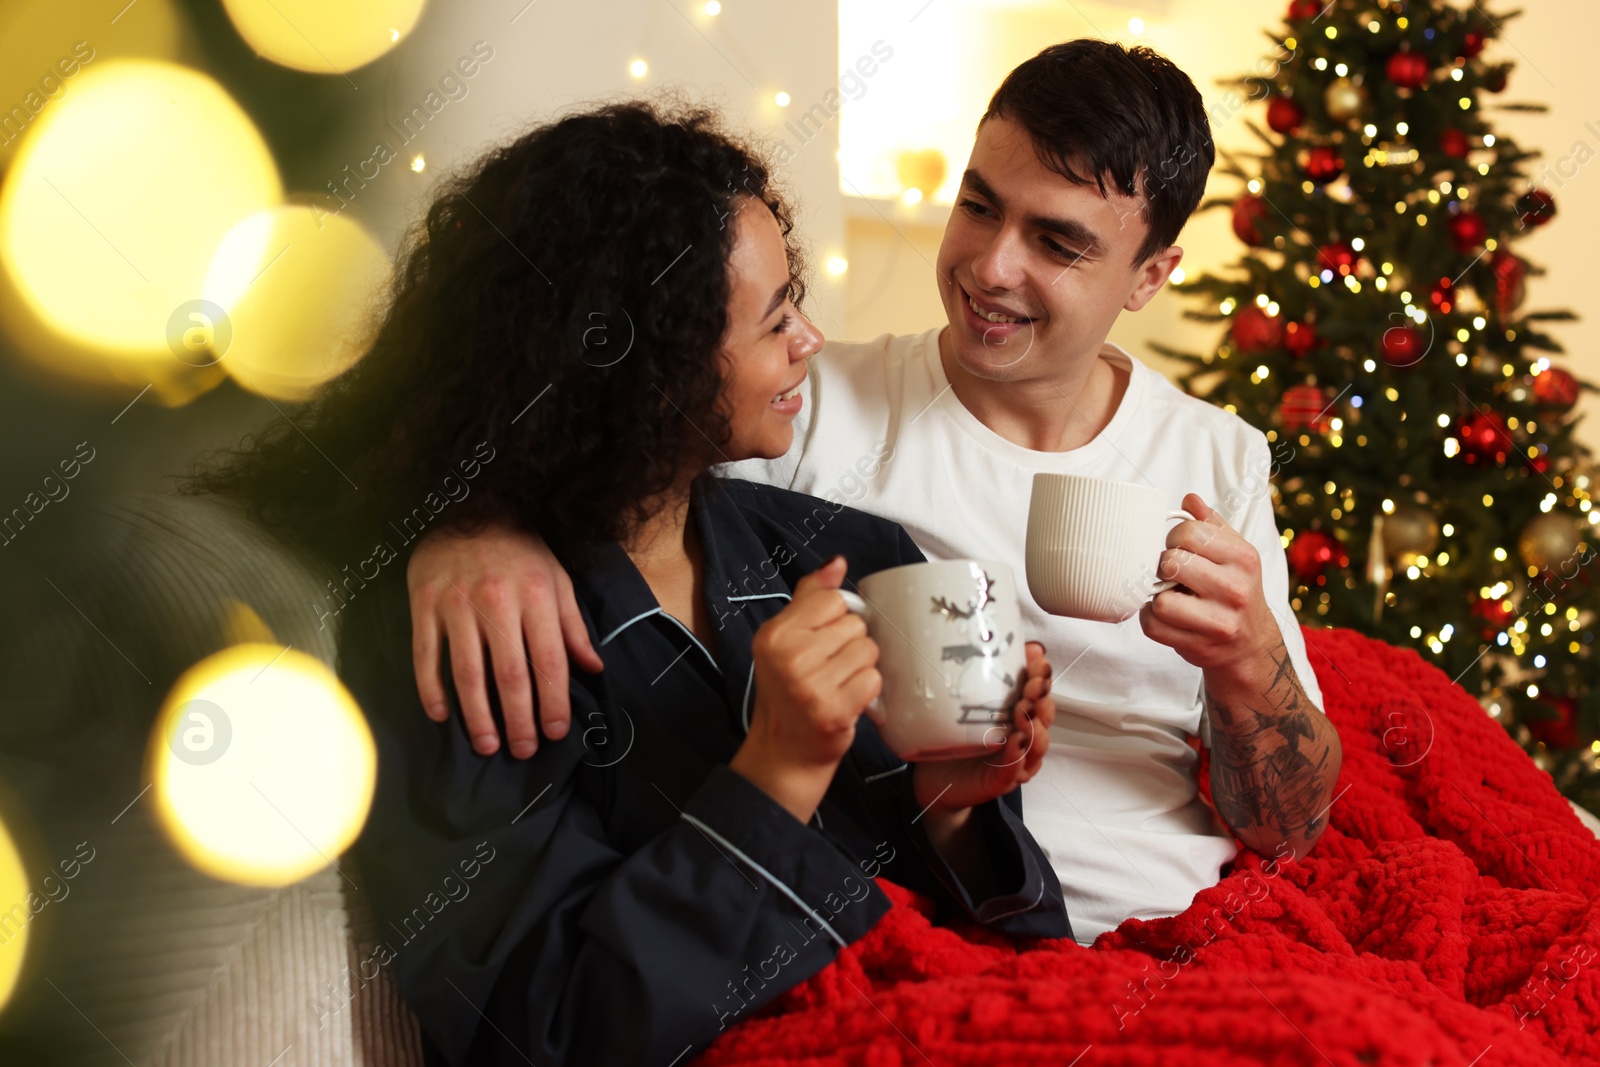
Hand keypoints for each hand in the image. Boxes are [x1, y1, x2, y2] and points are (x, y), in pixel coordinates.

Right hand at [407, 522, 603, 758]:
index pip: (549, 660)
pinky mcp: (423, 605)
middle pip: (509, 674)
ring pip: (467, 673)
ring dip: (477, 716)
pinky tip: (441, 716)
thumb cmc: (519, 549)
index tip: (555, 732)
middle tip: (522, 750)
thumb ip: (572, 626)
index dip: (553, 702)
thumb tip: (593, 668)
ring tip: (487, 745)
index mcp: (536, 595)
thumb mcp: (556, 578)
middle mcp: (496, 602)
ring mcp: (456, 604)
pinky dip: (431, 690)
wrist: (468, 506)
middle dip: (518, 719)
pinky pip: (425, 656)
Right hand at [730, 557, 880, 822]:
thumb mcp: (785, 641)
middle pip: (855, 625)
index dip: (836, 620)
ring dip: (861, 669)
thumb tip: (837, 563)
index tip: (823, 642)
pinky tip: (848, 700)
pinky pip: (873, 679)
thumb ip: (810, 599)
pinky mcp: (834, 710)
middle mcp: (789, 656)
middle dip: (850, 646)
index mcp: (775, 634)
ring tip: (839, 684)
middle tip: (830, 669)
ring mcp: (811, 685)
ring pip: (868, 650)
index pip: (832, 600)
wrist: (784, 752)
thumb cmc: (788, 692)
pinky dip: (867, 691)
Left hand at [912, 641, 1052, 819]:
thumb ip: (981, 676)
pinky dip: (1016, 758)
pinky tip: (1014, 744)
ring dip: (1034, 727)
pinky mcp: (999, 782)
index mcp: (1019, 716)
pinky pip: (1013, 771)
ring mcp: (1015, 762)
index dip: (1043, 677)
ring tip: (1023, 713)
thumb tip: (984, 640)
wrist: (934, 777)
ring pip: (1036, 746)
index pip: (1041, 694)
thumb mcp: (966, 702)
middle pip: (1044, 718)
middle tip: (1032, 685)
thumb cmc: (956, 738)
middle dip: (1042, 699)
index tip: (1038, 659)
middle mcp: (1023, 739)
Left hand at [1139, 493, 1280, 672]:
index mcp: (1244, 558)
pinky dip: (1150, 619)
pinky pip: (1152, 626)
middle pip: (1171, 562)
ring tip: (1170, 595)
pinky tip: (1166, 615)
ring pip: (1160, 599)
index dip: (1173, 538)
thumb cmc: (1237, 591)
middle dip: (1163, 566)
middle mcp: (1235, 589)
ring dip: (1156, 596)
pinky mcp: (1199, 646)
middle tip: (1171, 574)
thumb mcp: (1235, 554)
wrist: (1252, 645)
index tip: (1179, 548)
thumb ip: (1212, 525)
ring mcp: (1218, 622)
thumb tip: (1189, 499)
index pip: (1189, 532)